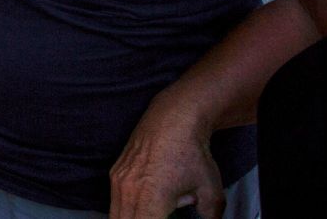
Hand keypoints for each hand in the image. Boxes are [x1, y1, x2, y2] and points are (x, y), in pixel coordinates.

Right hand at [109, 96, 223, 218]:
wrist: (173, 117)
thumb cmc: (192, 152)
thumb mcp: (211, 191)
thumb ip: (210, 215)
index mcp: (150, 199)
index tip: (167, 218)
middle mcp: (128, 191)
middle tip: (161, 215)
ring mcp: (118, 181)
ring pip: (116, 215)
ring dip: (133, 218)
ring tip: (155, 211)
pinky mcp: (115, 173)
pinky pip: (115, 201)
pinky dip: (127, 211)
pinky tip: (147, 205)